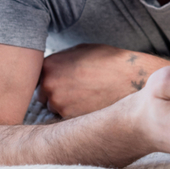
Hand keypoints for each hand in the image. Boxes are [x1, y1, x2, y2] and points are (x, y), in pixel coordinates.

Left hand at [39, 43, 153, 117]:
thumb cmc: (109, 61)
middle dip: (55, 93)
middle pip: (43, 95)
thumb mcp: (82, 50)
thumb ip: (61, 59)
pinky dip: (76, 114)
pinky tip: (90, 105)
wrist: (131, 78)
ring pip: (54, 108)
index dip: (51, 79)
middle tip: (76, 90)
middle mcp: (48, 85)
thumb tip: (51, 67)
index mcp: (49, 65)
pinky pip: (66, 118)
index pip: (38, 77)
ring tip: (86, 97)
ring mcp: (58, 103)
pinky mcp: (69, 118)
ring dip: (65, 105)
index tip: (63, 80)